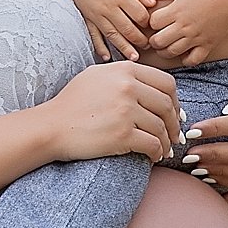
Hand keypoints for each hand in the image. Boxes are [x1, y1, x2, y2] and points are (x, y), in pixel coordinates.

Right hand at [38, 60, 183, 162]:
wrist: (51, 126)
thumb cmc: (72, 103)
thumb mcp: (96, 75)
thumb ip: (124, 75)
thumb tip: (155, 89)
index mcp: (124, 70)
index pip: (166, 83)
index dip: (175, 100)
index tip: (174, 113)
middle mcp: (127, 87)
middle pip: (167, 105)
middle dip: (174, 123)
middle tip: (174, 135)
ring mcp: (125, 110)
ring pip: (161, 127)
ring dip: (166, 142)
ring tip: (163, 149)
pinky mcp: (123, 134)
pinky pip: (153, 145)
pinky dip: (157, 153)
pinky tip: (154, 157)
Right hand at [47, 0, 154, 60]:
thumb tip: (153, 4)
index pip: (140, 15)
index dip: (148, 22)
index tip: (152, 25)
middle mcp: (109, 7)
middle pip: (129, 28)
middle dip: (140, 39)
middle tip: (148, 46)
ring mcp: (97, 14)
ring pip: (113, 36)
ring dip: (125, 48)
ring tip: (134, 58)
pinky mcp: (87, 18)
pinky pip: (94, 36)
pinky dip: (100, 47)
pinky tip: (107, 57)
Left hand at [146, 0, 227, 65]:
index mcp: (176, 11)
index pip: (153, 23)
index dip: (151, 23)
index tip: (155, 22)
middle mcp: (184, 27)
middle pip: (158, 41)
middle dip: (153, 41)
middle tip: (155, 38)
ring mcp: (195, 38)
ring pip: (172, 52)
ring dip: (164, 51)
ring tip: (164, 47)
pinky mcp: (207, 46)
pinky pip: (192, 60)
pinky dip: (185, 60)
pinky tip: (183, 53)